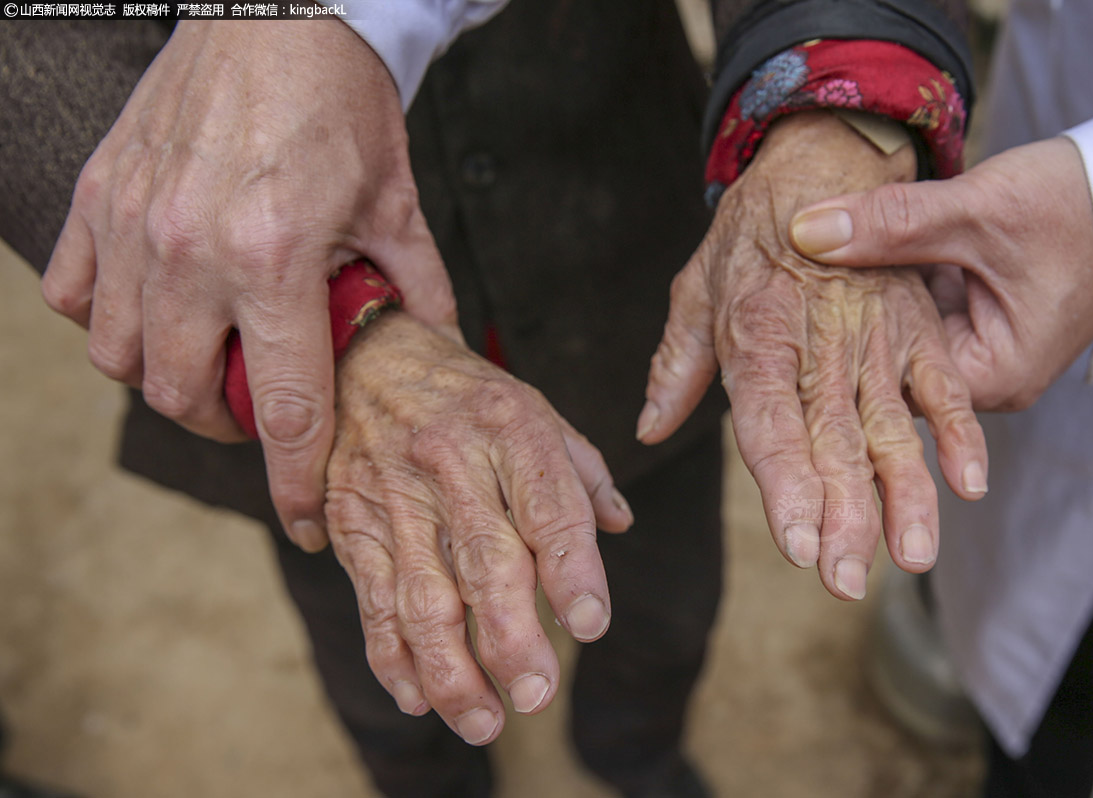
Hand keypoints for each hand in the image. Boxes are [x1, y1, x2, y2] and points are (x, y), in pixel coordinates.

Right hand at [39, 19, 457, 550]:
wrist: (278, 10)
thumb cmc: (340, 104)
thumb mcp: (397, 204)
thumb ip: (415, 289)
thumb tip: (439, 351)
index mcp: (278, 259)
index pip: (285, 407)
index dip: (295, 481)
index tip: (306, 520)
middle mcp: (192, 251)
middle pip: (186, 399)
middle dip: (227, 427)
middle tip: (260, 411)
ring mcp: (133, 224)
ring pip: (121, 357)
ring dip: (168, 377)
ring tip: (211, 357)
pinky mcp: (99, 195)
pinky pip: (76, 297)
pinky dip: (111, 320)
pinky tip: (158, 306)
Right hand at [324, 311, 632, 744]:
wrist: (361, 355)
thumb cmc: (465, 392)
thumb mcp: (534, 406)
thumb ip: (580, 469)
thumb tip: (619, 524)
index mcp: (511, 428)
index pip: (549, 505)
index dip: (572, 569)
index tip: (590, 626)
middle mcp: (452, 462)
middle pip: (484, 561)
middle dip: (511, 638)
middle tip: (537, 697)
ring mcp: (395, 496)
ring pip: (422, 596)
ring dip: (451, 670)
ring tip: (485, 722)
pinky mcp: (352, 524)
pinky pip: (372, 600)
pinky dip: (393, 656)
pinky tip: (419, 699)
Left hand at [639, 113, 986, 600]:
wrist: (823, 161)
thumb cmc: (749, 233)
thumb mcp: (695, 285)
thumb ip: (676, 362)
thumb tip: (648, 430)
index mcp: (758, 336)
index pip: (771, 425)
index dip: (786, 485)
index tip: (798, 544)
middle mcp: (821, 345)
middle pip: (833, 442)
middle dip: (843, 516)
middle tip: (846, 580)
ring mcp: (876, 339)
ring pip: (892, 426)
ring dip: (904, 494)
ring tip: (911, 556)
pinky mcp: (917, 329)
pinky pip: (943, 386)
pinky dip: (959, 434)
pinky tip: (969, 486)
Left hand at [789, 137, 1092, 410]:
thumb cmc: (1077, 206)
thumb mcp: (978, 211)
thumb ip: (893, 223)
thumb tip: (807, 231)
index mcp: (992, 375)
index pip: (887, 394)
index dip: (830, 364)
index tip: (779, 337)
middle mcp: (984, 376)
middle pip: (888, 371)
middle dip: (837, 337)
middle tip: (774, 308)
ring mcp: (978, 347)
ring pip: (897, 339)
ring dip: (859, 307)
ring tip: (793, 286)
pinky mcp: (974, 317)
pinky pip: (916, 314)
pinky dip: (887, 289)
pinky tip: (840, 266)